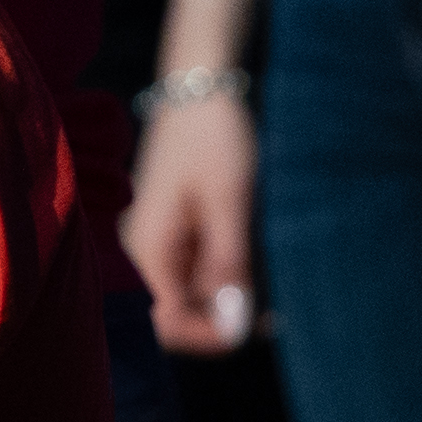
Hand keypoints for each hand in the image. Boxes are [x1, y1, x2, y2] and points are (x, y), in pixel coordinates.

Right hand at [124, 88, 260, 355]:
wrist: (200, 86)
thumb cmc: (213, 138)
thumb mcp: (228, 204)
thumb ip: (228, 266)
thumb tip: (234, 324)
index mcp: (148, 248)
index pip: (169, 321)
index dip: (209, 336)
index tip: (252, 328)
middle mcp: (147, 250)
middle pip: (180, 310)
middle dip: (225, 318)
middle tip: (274, 315)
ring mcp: (162, 238)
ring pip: (193, 290)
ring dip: (230, 297)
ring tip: (274, 292)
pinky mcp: (177, 227)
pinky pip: (198, 266)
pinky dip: (228, 273)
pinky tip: (258, 268)